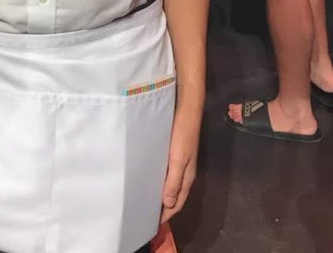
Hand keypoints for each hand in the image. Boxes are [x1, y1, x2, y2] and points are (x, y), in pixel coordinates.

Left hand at [152, 108, 200, 236]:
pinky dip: (159, 180)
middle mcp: (185, 172)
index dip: (166, 214)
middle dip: (163, 207)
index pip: (177, 202)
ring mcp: (180, 162)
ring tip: (145, 198)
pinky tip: (149, 177)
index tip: (152, 223)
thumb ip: (173, 181)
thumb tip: (167, 204)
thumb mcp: (178, 159)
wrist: (187, 109)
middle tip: (146, 213)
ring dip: (160, 193)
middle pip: (174, 195)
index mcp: (187, 177)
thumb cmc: (182, 134)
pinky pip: (167, 172)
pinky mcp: (174, 152)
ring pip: (170, 184)